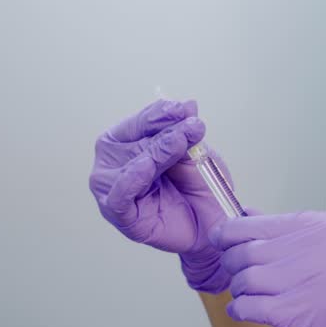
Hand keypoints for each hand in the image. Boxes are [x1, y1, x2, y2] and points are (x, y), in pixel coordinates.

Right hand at [88, 98, 235, 292]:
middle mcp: (114, 163)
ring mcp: (113, 189)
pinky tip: (147, 168)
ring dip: (155, 152)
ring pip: (128, 164)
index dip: (161, 114)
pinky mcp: (119, 214)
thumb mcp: (195, 152)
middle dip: (165, 132)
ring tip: (180, 143)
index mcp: (128, 143)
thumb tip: (187, 105)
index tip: (185, 109)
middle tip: (192, 127)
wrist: (213, 221)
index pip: (139, 122)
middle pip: (133, 141)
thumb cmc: (198, 186)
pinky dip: (131, 179)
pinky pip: (119, 196)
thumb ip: (185, 132)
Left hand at [209, 211, 325, 326]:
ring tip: (246, 292)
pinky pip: (251, 306)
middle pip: (248, 250)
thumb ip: (293, 231)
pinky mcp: (302, 315)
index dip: (230, 231)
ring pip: (245, 278)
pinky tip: (244, 310)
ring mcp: (309, 283)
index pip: (258, 222)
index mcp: (323, 227)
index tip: (221, 237)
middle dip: (233, 261)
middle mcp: (315, 250)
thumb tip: (246, 218)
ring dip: (238, 287)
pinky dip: (240, 308)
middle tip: (235, 269)